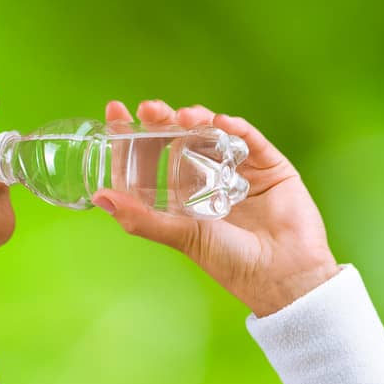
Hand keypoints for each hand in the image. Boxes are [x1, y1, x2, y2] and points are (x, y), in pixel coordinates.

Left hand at [93, 98, 342, 316]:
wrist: (283, 274)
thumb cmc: (231, 263)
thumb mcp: (182, 237)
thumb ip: (142, 218)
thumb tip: (99, 197)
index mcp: (182, 197)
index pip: (150, 158)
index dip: (132, 137)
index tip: (116, 112)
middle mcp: (207, 180)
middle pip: (178, 139)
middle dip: (161, 120)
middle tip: (148, 109)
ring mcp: (238, 170)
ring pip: (212, 133)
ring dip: (196, 119)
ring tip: (186, 117)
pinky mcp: (268, 166)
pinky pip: (249, 139)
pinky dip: (235, 127)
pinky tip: (221, 122)